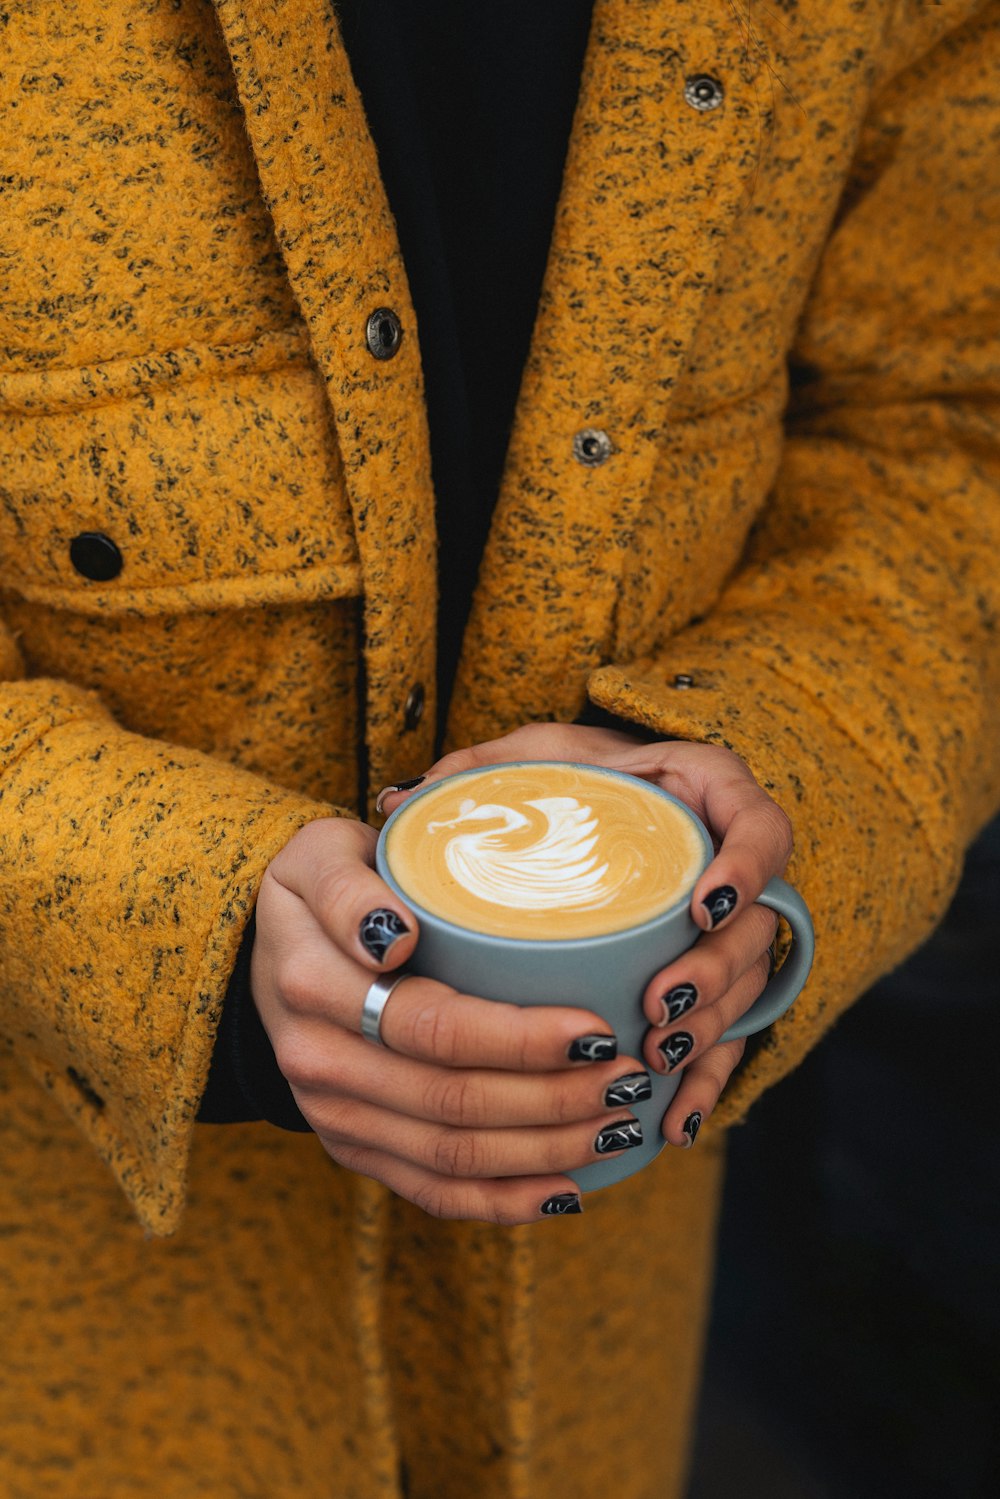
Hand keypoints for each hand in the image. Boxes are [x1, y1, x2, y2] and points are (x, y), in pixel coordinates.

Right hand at [250, 816, 652, 1221]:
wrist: (263, 946)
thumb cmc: (316, 886)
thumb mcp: (319, 855)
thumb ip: (351, 890)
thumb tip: (396, 936)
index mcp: (314, 986)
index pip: (432, 1025)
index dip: (520, 1038)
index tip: (598, 1028)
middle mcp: (319, 1063)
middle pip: (453, 1101)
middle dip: (555, 1099)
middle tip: (631, 1076)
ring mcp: (335, 1117)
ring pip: (451, 1155)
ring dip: (546, 1150)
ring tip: (619, 1127)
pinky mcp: (353, 1149)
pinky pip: (430, 1191)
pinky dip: (502, 1202)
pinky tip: (566, 1191)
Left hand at [379, 722, 793, 1147]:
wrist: (595, 802)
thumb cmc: (563, 776)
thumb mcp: (526, 759)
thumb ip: (475, 772)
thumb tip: (396, 802)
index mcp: (703, 796)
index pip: (762, 826)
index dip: (747, 867)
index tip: (703, 904)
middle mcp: (727, 865)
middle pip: (756, 927)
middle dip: (716, 972)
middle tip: (661, 1003)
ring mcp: (725, 930)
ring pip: (745, 989)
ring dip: (709, 1030)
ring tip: (654, 1055)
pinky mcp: (712, 982)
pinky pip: (726, 1041)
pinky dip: (702, 1084)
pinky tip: (672, 1122)